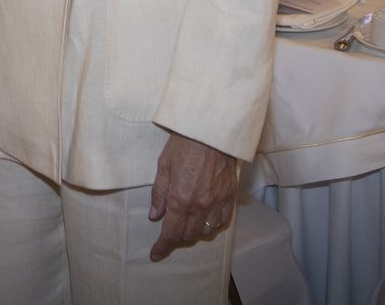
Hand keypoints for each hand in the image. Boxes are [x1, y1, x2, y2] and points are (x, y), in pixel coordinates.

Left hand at [147, 133, 238, 261]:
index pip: (171, 233)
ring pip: (207, 231)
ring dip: (196, 233)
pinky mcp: (230, 195)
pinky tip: (207, 219)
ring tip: (188, 225)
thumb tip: (155, 216)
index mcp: (180, 199)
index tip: (156, 254)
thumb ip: (159, 194)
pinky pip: (223, 220)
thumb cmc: (184, 143)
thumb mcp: (163, 166)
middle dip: (177, 239)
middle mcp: (200, 205)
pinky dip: (214, 225)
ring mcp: (217, 202)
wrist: (212, 129)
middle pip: (189, 236)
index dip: (162, 247)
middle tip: (170, 233)